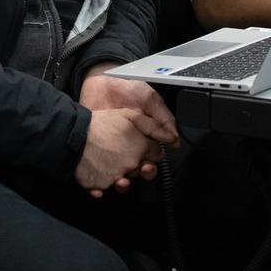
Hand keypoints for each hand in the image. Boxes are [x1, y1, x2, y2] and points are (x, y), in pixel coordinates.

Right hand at [75, 107, 177, 198]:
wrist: (74, 135)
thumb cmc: (102, 123)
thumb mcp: (130, 115)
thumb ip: (153, 126)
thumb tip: (172, 138)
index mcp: (141, 149)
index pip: (157, 155)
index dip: (151, 150)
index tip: (143, 146)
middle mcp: (132, 166)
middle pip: (143, 171)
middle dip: (139, 164)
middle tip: (125, 153)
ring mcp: (116, 178)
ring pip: (126, 182)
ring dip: (122, 176)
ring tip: (112, 163)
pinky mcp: (101, 186)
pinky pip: (105, 189)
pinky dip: (103, 182)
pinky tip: (98, 172)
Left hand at [79, 67, 179, 188]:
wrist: (100, 82)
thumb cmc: (127, 88)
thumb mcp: (149, 98)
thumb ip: (163, 118)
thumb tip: (174, 140)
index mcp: (143, 137)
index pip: (151, 158)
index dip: (153, 163)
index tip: (150, 163)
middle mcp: (129, 146)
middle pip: (138, 170)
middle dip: (142, 174)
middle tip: (141, 170)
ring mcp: (111, 151)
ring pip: (119, 176)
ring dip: (122, 184)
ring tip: (121, 181)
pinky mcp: (95, 153)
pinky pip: (97, 176)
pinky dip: (98, 186)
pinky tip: (99, 188)